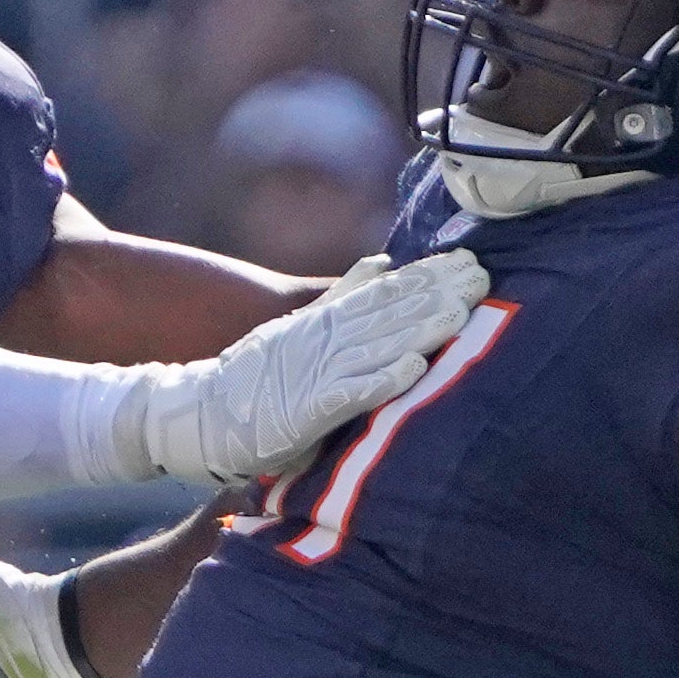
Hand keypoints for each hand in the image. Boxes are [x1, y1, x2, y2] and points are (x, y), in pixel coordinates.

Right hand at [109, 247, 491, 487]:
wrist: (196, 415)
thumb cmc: (254, 381)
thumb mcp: (299, 329)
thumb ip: (341, 298)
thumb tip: (382, 264)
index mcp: (324, 322)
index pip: (385, 294)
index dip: (427, 278)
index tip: (468, 262)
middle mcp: (323, 341)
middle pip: (389, 313)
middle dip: (436, 295)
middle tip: (481, 277)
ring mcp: (314, 374)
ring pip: (377, 346)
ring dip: (420, 329)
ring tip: (462, 314)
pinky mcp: (306, 411)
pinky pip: (349, 394)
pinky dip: (381, 380)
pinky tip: (413, 368)